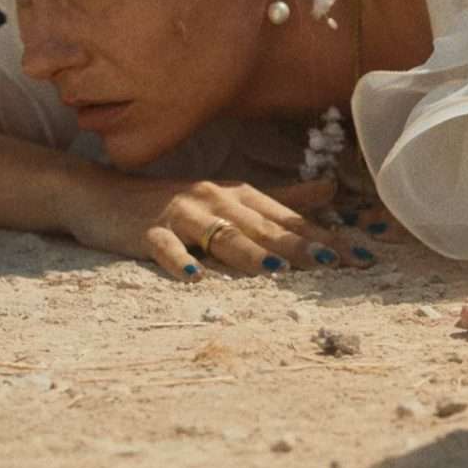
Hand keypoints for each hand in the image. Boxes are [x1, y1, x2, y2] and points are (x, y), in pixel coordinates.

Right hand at [65, 177, 377, 279]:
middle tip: (334, 264)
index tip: (364, 254)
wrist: (104, 196)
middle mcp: (217, 200)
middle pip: (264, 227)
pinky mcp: (147, 231)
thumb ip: (283, 198)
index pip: (291, 220)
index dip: (327, 236)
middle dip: (300, 245)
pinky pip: (165, 247)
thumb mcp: (233, 198)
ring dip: (247, 252)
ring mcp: (182, 214)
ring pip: (220, 235)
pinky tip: (193, 277)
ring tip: (274, 270)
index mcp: (242, 196)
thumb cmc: (176, 203)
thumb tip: (333, 190)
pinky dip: (179, 261)